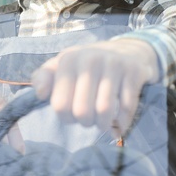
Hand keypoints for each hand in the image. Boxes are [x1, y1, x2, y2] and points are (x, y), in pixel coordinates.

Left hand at [31, 38, 160, 137]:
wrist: (127, 51)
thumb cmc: (88, 66)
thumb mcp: (62, 66)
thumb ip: (43, 78)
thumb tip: (40, 94)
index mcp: (69, 60)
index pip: (61, 106)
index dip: (66, 118)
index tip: (73, 115)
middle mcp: (90, 59)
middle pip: (82, 112)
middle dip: (86, 123)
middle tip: (90, 120)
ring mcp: (114, 64)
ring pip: (105, 112)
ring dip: (104, 125)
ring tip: (103, 123)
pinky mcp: (134, 72)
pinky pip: (126, 108)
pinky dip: (122, 122)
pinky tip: (119, 122)